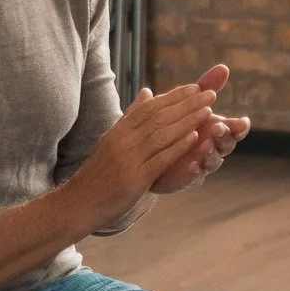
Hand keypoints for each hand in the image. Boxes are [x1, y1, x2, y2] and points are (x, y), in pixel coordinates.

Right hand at [65, 70, 219, 226]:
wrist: (79, 202)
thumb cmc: (100, 173)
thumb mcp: (113, 140)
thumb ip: (131, 118)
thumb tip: (147, 92)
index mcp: (119, 130)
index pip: (149, 107)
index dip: (174, 96)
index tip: (195, 87)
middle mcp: (123, 140)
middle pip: (159, 116)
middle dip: (187, 104)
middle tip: (210, 94)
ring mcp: (128, 158)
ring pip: (161, 134)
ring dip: (187, 121)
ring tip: (208, 111)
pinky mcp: (134, 178)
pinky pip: (159, 159)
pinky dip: (178, 147)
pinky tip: (194, 138)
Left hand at [152, 64, 248, 192]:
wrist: (149, 152)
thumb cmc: (175, 125)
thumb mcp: (187, 103)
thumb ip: (206, 88)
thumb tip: (224, 67)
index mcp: (215, 129)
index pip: (234, 128)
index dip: (240, 127)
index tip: (242, 122)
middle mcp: (213, 147)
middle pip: (226, 144)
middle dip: (224, 136)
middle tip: (217, 127)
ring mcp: (202, 164)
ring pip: (214, 161)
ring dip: (212, 153)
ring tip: (206, 146)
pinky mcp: (187, 178)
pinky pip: (195, 178)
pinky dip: (195, 172)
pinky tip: (193, 166)